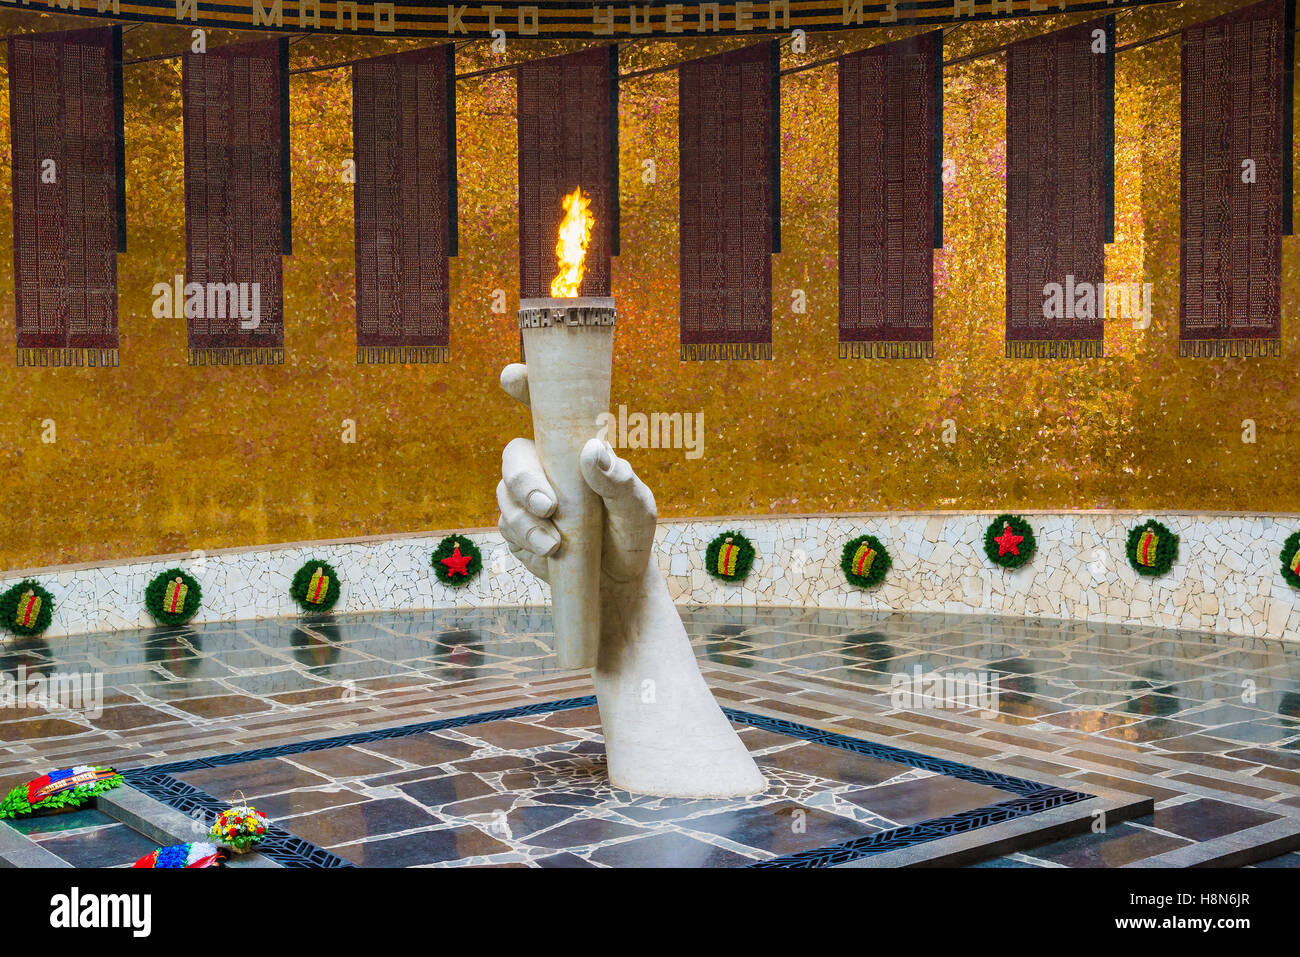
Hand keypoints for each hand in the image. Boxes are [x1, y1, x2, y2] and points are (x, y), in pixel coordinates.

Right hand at [497, 362, 657, 589]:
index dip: (525, 385)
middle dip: (524, 480)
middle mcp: (545, 466)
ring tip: (555, 543)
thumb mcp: (636, 507)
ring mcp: (526, 499)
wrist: (617, 582)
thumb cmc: (629, 532)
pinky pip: (507, 527)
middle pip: (514, 456)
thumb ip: (619, 480)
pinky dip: (527, 539)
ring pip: (505, 495)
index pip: (544, 408)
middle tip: (548, 506)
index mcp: (573, 447)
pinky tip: (551, 552)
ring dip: (526, 520)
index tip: (514, 377)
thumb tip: (592, 450)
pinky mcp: (517, 530)